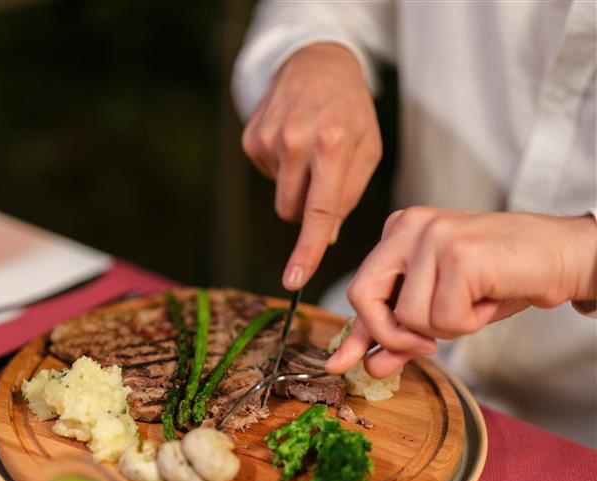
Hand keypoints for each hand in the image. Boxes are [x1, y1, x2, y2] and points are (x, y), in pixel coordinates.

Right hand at [241, 43, 381, 289]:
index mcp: (333, 144)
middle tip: (323, 174)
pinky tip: (291, 139)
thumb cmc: (350, 108)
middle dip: (308, 207)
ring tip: (308, 150)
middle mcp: (296, 141)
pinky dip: (281, 168)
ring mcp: (268, 138)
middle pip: (292, 212)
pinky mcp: (250, 138)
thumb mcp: (368, 146)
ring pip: (279, 198)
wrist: (316, 61)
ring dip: (295, 187)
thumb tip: (327, 234)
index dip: (307, 250)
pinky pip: (267, 176)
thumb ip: (350, 194)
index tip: (293, 280)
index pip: (318, 211)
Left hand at [326, 207, 596, 377]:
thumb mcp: (442, 307)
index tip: (341, 362)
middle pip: (363, 296)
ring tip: (476, 301)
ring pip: (408, 316)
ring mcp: (432, 236)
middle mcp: (408, 226)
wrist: (563, 256)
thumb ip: (402, 331)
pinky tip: (489, 298)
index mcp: (398, 232)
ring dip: (447, 327)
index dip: (357, 331)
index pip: (362, 288)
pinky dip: (469, 322)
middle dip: (389, 334)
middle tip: (426, 346)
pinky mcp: (459, 254)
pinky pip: (443, 318)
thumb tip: (369, 365)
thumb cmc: (501, 278)